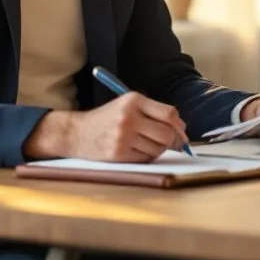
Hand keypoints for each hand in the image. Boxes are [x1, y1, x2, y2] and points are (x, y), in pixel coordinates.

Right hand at [25, 92, 187, 162]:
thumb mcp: (127, 105)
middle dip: (174, 141)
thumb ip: (153, 113)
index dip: (179, 125)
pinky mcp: (119, 153)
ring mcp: (123, 136)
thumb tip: (181, 130)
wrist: (77, 133)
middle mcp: (129, 117)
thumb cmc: (107, 119)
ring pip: (158, 148)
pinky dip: (147, 156)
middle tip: (172, 144)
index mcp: (133, 100)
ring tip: (147, 144)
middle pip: (167, 133)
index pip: (169, 113)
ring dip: (159, 149)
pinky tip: (137, 150)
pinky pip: (146, 158)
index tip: (182, 132)